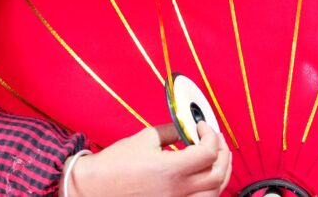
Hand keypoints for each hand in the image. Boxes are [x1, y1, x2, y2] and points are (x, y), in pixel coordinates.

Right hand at [68, 122, 230, 196]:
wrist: (94, 187)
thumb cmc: (115, 164)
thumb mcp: (145, 138)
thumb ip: (171, 131)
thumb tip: (187, 128)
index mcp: (170, 169)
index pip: (208, 153)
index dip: (211, 135)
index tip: (202, 127)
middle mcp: (176, 190)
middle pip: (218, 175)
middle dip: (223, 153)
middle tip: (216, 139)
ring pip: (214, 193)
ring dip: (221, 172)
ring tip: (217, 157)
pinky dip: (210, 188)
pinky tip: (205, 176)